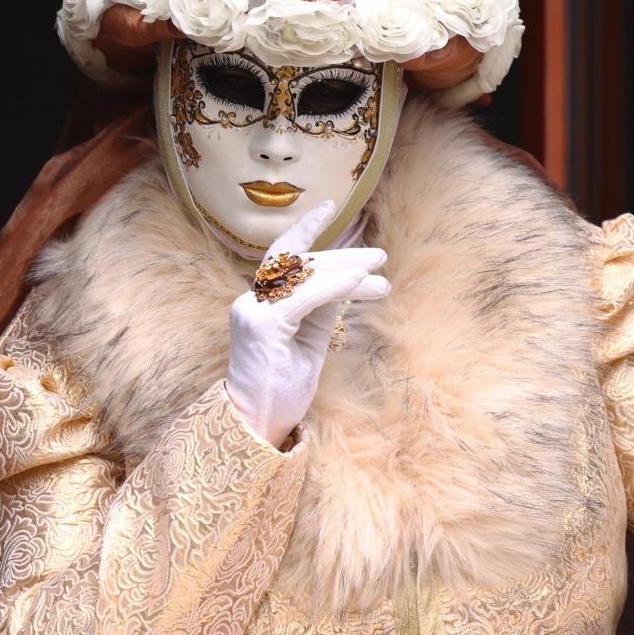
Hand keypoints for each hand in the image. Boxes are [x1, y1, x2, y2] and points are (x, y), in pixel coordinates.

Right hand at [225, 200, 388, 444]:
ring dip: (348, 269)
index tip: (330, 206)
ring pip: (306, 275)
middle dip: (344, 257)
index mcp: (260, 304)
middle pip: (301, 263)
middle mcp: (251, 302)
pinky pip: (307, 296)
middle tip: (380, 258)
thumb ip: (321, 309)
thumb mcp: (310, 340)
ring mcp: (254, 313)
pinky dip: (336, 285)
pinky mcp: (263, 327)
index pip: (283, 256)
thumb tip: (347, 282)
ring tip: (382, 273)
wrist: (258, 427)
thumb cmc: (282, 388)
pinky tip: (361, 281)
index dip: (305, 228)